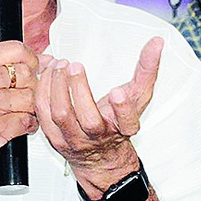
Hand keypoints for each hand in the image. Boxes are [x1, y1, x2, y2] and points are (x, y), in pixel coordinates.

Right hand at [0, 41, 39, 171]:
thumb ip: (13, 64)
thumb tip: (48, 60)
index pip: (16, 49)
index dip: (32, 60)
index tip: (32, 68)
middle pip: (27, 74)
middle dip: (32, 87)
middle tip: (23, 96)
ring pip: (30, 99)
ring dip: (31, 108)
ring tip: (19, 111)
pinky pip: (28, 120)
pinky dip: (30, 124)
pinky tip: (19, 124)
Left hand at [36, 38, 163, 195]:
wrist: (100, 159)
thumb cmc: (117, 123)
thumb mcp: (138, 97)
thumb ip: (147, 70)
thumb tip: (157, 42)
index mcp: (123, 128)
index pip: (127, 122)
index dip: (122, 108)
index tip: (117, 91)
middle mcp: (99, 137)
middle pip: (88, 119)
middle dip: (79, 89)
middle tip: (75, 66)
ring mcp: (74, 140)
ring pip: (61, 115)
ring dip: (57, 86)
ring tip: (60, 65)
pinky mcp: (54, 138)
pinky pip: (43, 113)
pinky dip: (43, 90)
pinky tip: (48, 74)